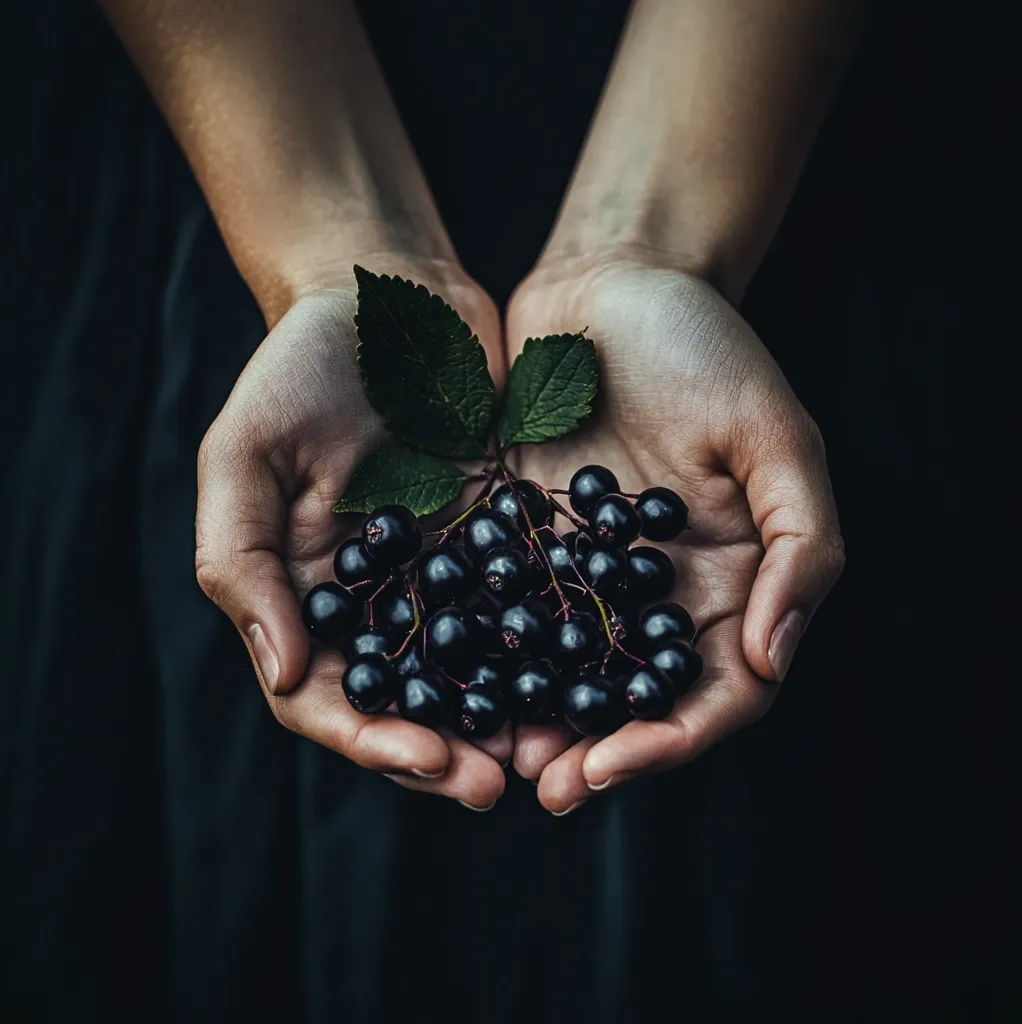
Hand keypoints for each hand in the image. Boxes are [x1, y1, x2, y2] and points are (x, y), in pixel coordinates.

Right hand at [195, 258, 510, 809]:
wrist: (395, 303)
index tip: (431, 760)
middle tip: (507, 782)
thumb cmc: (302, 368)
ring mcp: (448, 576)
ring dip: (514, 717)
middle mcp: (381, 602)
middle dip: (455, 751)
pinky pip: (533, 607)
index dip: (375, 740)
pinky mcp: (508, 541)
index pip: (331, 698)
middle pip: (412, 704)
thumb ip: (246, 560)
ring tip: (559, 751)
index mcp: (312, 597)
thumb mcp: (246, 452)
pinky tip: (594, 672)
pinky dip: (557, 648)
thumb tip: (285, 672)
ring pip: (481, 672)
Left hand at [506, 252, 844, 812]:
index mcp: (732, 579)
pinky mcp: (524, 541)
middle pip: (634, 698)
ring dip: (533, 720)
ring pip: (564, 671)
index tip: (613, 764)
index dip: (672, 739)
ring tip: (491, 757)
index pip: (718, 690)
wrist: (611, 286)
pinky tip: (449, 682)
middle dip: (594, 750)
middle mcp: (658, 592)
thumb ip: (801, 547)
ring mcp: (586, 571)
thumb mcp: (774, 436)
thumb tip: (776, 659)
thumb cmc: (705, 349)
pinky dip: (485, 655)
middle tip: (542, 788)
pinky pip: (504, 611)